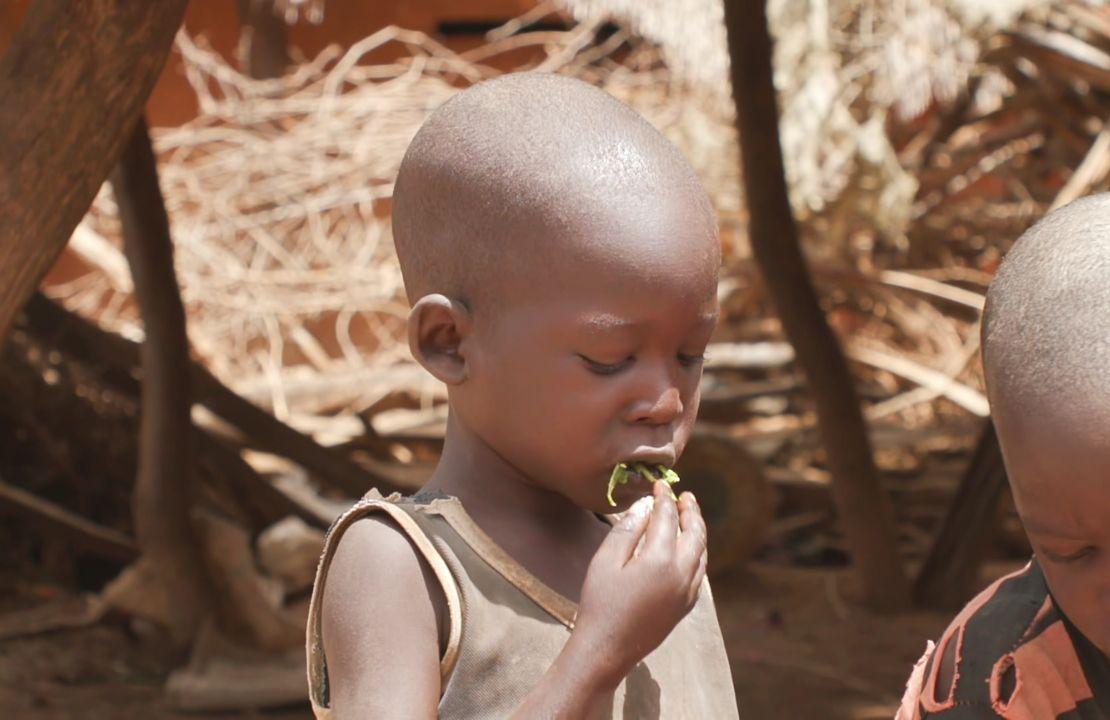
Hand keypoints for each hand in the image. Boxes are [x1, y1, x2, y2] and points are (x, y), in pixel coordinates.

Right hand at [571, 481, 707, 687]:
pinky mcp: (685, 606)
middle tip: (685, 496)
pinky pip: (699, 572)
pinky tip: (689, 549)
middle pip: (695, 533)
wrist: (607, 650)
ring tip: (689, 517)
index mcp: (660, 560)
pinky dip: (698, 553)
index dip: (664, 498)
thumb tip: (646, 505)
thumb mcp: (606, 561)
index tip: (659, 485)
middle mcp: (681, 574)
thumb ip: (628, 529)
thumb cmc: (600, 603)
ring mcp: (686, 592)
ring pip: (702, 553)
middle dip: (690, 512)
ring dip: (697, 531)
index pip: (667, 518)